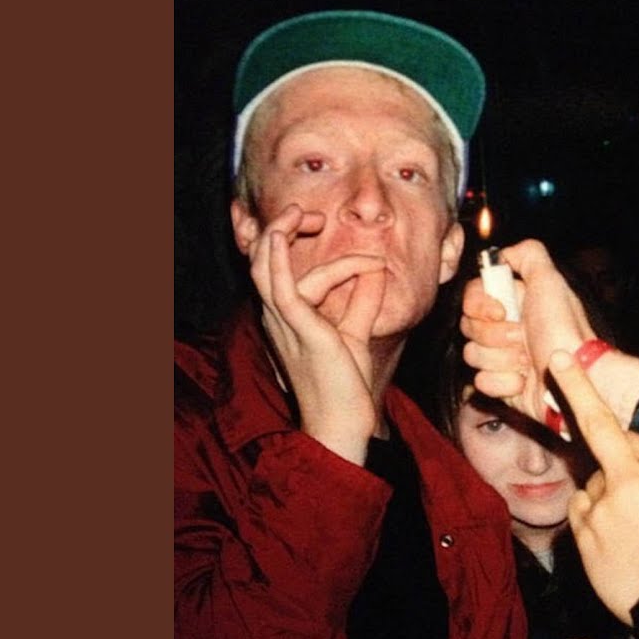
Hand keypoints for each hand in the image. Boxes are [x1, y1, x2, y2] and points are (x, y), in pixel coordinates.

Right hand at [238, 204, 387, 462]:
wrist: (343, 424)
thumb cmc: (345, 385)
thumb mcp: (356, 332)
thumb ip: (363, 300)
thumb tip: (376, 268)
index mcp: (287, 318)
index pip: (291, 273)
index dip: (328, 257)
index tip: (370, 260)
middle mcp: (278, 317)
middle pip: (262, 261)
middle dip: (281, 229)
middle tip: (311, 215)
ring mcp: (283, 322)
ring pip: (264, 266)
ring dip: (279, 234)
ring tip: (301, 214)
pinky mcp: (298, 329)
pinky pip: (282, 284)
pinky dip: (289, 256)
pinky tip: (294, 235)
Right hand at [459, 240, 598, 422]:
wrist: (574, 378)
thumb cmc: (564, 332)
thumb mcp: (550, 282)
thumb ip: (529, 255)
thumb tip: (503, 254)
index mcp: (515, 303)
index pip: (472, 297)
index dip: (480, 305)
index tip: (501, 311)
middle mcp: (507, 328)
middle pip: (468, 326)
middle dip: (495, 335)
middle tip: (522, 338)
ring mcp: (503, 358)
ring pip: (472, 355)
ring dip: (502, 360)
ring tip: (527, 361)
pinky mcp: (502, 385)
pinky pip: (481, 382)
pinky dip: (503, 383)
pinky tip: (523, 381)